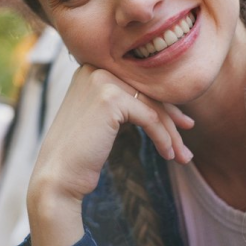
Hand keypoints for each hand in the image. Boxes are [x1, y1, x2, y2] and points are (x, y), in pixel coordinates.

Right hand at [26, 64, 193, 245]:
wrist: (58, 177)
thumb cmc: (80, 153)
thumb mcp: (101, 119)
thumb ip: (123, 103)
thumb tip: (164, 104)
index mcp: (90, 69)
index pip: (137, 84)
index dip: (162, 104)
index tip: (182, 123)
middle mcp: (94, 68)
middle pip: (147, 92)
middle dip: (171, 119)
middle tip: (187, 140)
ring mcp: (101, 81)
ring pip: (152, 106)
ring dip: (171, 133)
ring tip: (182, 157)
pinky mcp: (110, 98)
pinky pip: (150, 118)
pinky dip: (163, 138)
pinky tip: (168, 154)